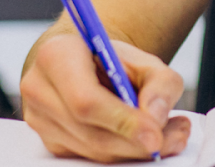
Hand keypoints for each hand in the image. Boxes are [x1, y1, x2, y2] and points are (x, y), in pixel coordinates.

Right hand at [19, 33, 190, 161]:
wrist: (83, 63)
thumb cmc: (110, 59)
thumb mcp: (143, 59)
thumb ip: (160, 82)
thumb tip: (156, 116)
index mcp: (55, 56)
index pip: (86, 100)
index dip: (122, 121)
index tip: (156, 135)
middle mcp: (39, 89)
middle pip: (89, 132)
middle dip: (135, 142)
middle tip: (175, 138)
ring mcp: (40, 119)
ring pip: (91, 151)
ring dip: (135, 151)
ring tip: (170, 136)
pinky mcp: (49, 142)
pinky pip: (89, 158)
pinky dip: (122, 154)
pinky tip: (146, 140)